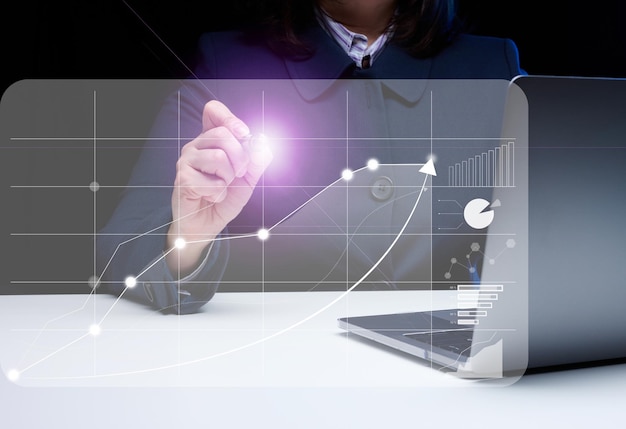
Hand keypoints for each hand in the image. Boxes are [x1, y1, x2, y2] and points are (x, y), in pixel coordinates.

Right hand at [166, 100, 271, 273]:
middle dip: (240, 157)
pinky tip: (211, 197)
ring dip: (228, 179)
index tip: (243, 133)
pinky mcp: (182, 179)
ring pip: (218, 157)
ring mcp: (186, 160)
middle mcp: (196, 145)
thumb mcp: (248, 178)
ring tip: (221, 187)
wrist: (208, 224)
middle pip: (222, 133)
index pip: (213, 110)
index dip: (230, 118)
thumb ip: (257, 159)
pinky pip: (211, 181)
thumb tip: (264, 142)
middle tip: (238, 174)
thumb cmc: (225, 198)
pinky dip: (218, 193)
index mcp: (212, 139)